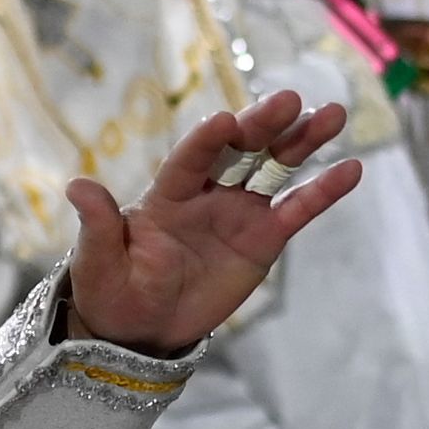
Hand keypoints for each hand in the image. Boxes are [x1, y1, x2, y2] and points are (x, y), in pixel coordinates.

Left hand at [61, 96, 362, 354]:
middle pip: (239, 151)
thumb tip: (76, 185)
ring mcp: (238, 213)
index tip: (225, 120)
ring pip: (274, 168)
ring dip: (302, 141)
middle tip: (289, 100)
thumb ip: (97, 225)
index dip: (206, 140)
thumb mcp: (98, 262)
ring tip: (333, 113)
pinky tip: (352, 168)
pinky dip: (323, 190)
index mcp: (166, 193)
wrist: (141, 329)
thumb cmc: (113, 289)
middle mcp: (207, 192)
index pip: (189, 159)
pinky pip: (297, 209)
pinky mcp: (263, 239)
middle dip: (262, 125)